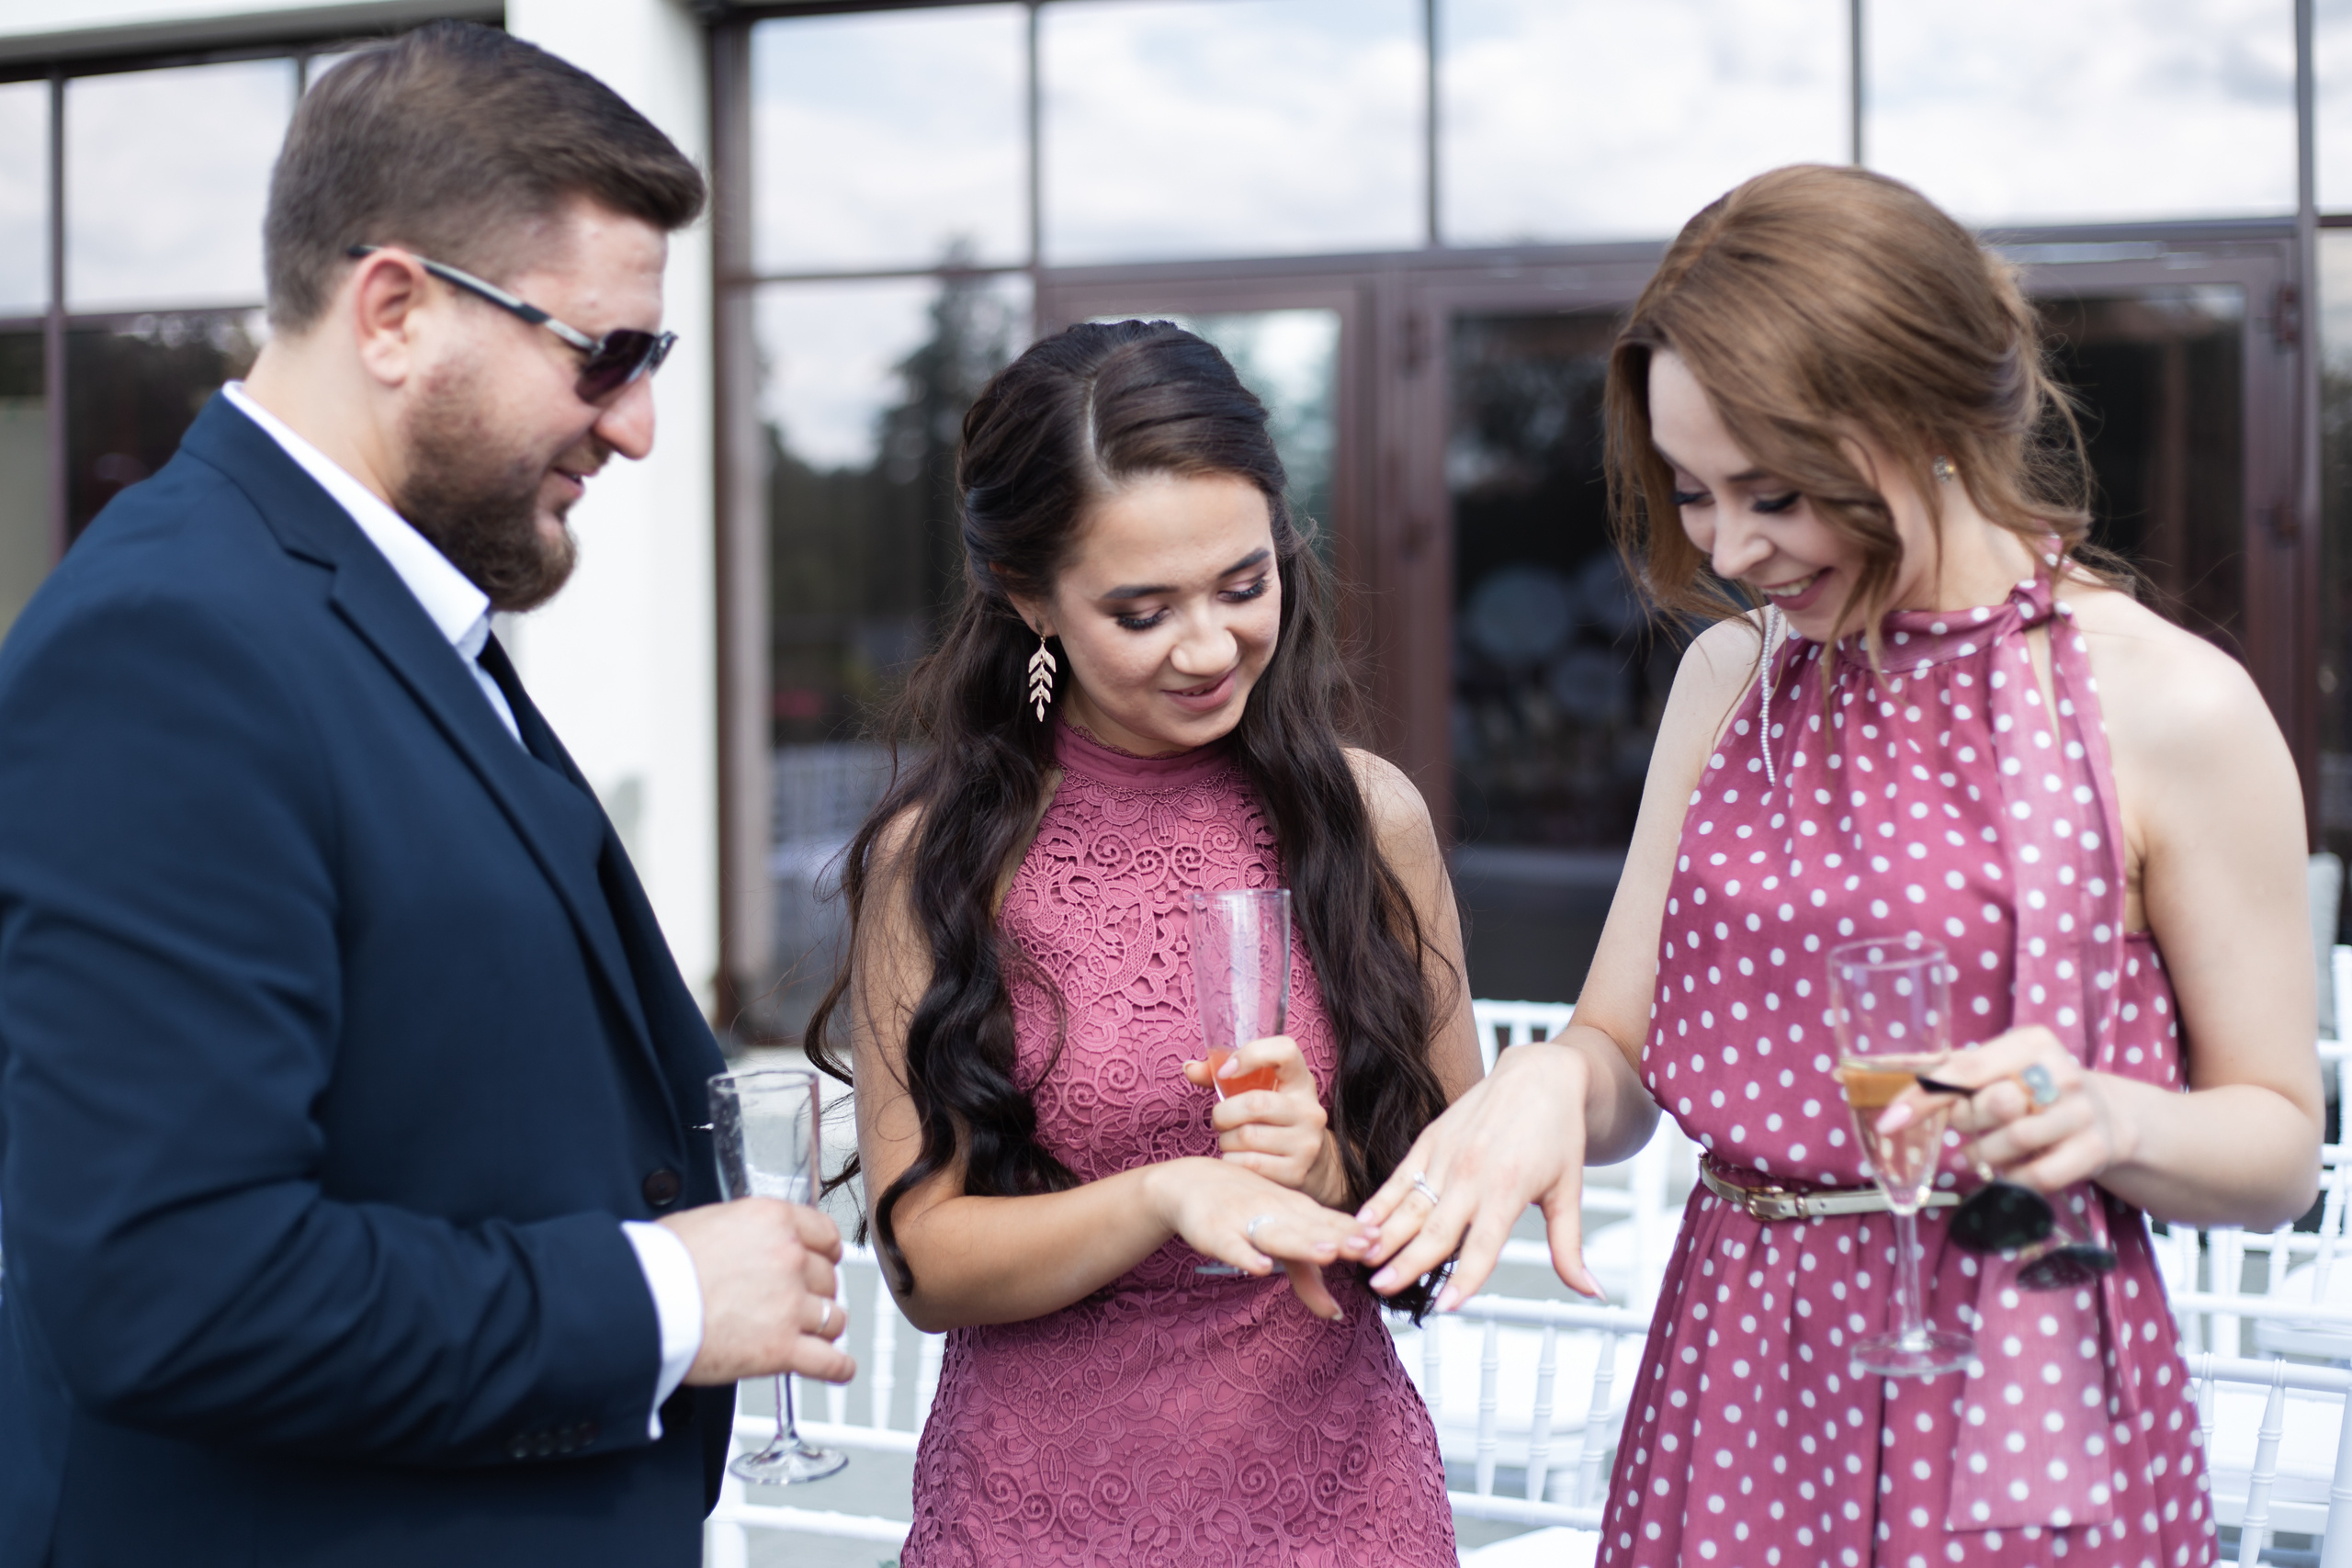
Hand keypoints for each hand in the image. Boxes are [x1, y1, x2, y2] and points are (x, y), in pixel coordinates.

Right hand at [661, 1199, 857, 1386]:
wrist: (640, 1304)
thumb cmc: (658, 1264)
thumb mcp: (709, 1222)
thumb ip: (746, 1233)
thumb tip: (749, 1244)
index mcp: (773, 1221)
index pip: (825, 1234)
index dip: (825, 1252)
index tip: (825, 1260)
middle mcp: (789, 1259)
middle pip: (828, 1279)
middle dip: (814, 1292)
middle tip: (795, 1302)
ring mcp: (788, 1305)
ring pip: (832, 1319)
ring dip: (823, 1327)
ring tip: (809, 1333)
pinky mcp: (780, 1349)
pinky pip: (827, 1361)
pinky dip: (836, 1367)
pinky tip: (839, 1368)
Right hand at [1143, 1156, 1378, 1321]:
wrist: (1190, 1182)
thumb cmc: (1243, 1209)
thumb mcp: (1279, 1239)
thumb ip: (1306, 1279)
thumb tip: (1336, 1314)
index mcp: (1295, 1212)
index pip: (1330, 1223)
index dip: (1354, 1233)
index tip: (1382, 1244)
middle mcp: (1276, 1213)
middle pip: (1310, 1228)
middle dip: (1338, 1237)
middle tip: (1366, 1246)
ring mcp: (1246, 1221)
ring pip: (1277, 1235)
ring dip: (1301, 1243)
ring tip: (1326, 1253)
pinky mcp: (1216, 1233)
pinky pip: (1232, 1246)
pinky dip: (1246, 1256)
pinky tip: (1261, 1268)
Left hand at [1180, 1035, 1345, 1204]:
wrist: (1312, 1164)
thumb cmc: (1273, 1120)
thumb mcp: (1259, 1092)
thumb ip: (1223, 1077)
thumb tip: (1188, 1068)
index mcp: (1300, 1081)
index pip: (1285, 1051)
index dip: (1251, 1055)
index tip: (1225, 1072)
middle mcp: (1309, 1110)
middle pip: (1254, 1103)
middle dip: (1224, 1113)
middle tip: (1220, 1120)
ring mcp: (1306, 1143)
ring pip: (1246, 1137)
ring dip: (1226, 1140)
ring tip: (1231, 1140)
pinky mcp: (1296, 1172)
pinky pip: (1247, 1164)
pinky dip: (1232, 1162)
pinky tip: (1238, 1159)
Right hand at [1357, 1040, 1603, 1310]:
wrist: (1540, 1074)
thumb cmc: (1559, 1134)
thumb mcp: (1568, 1192)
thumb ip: (1569, 1247)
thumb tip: (1591, 1292)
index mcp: (1508, 1189)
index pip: (1483, 1245)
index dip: (1465, 1278)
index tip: (1445, 1307)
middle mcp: (1473, 1174)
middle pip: (1436, 1228)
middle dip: (1408, 1262)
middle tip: (1383, 1290)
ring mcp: (1447, 1155)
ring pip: (1411, 1204)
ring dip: (1385, 1236)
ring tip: (1363, 1262)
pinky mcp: (1431, 1140)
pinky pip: (1400, 1177)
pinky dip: (1380, 1201)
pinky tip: (1362, 1222)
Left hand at [1877, 1025, 2137, 1192]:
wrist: (2104, 1114)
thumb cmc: (2029, 1086)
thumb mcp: (1994, 1066)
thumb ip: (1943, 1070)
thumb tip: (1873, 1071)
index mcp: (2031, 1042)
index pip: (1967, 1068)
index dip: (1926, 1096)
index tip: (1891, 1120)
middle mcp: (2062, 1072)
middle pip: (1994, 1104)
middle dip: (1965, 1123)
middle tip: (1964, 1128)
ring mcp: (2082, 1112)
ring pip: (2014, 1142)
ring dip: (1984, 1154)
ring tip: (1980, 1151)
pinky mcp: (2094, 1150)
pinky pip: (2038, 1176)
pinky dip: (2011, 1179)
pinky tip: (2006, 1170)